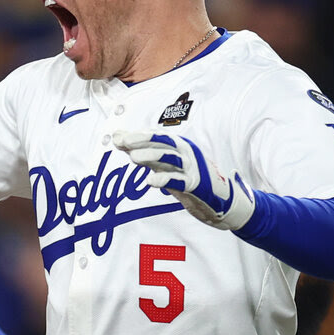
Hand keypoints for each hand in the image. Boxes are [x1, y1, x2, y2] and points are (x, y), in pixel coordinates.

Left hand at [113, 131, 256, 230]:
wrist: (217, 199)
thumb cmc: (185, 176)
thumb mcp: (162, 162)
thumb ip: (141, 150)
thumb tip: (116, 137)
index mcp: (178, 146)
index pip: (158, 137)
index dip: (139, 136)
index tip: (119, 137)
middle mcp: (185, 153)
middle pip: (164, 144)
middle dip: (144, 141)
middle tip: (124, 142)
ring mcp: (191, 168)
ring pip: (170, 159)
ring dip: (152, 156)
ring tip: (133, 157)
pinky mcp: (195, 185)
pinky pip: (179, 181)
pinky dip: (165, 180)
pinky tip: (150, 182)